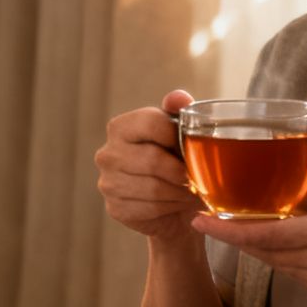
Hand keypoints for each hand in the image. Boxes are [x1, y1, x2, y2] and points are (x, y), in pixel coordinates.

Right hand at [95, 90, 202, 242]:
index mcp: (120, 127)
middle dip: (183, 172)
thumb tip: (178, 97)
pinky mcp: (115, 209)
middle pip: (153, 159)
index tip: (193, 147)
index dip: (178, 136)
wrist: (170, 203)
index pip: (152, 124)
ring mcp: (108, 183)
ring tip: (194, 192)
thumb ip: (180, 110)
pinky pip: (151, 209)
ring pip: (154, 188)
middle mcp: (107, 153)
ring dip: (181, 192)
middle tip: (199, 178)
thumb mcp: (179, 131)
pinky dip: (172, 208)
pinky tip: (179, 204)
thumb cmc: (175, 159)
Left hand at [193, 186, 306, 304]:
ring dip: (253, 245)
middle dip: (233, 236)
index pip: (269, 234)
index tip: (202, 220)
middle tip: (207, 218)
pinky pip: (290, 270)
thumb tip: (284, 190)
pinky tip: (273, 239)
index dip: (231, 230)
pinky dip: (276, 253)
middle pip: (263, 251)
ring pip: (274, 261)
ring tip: (233, 224)